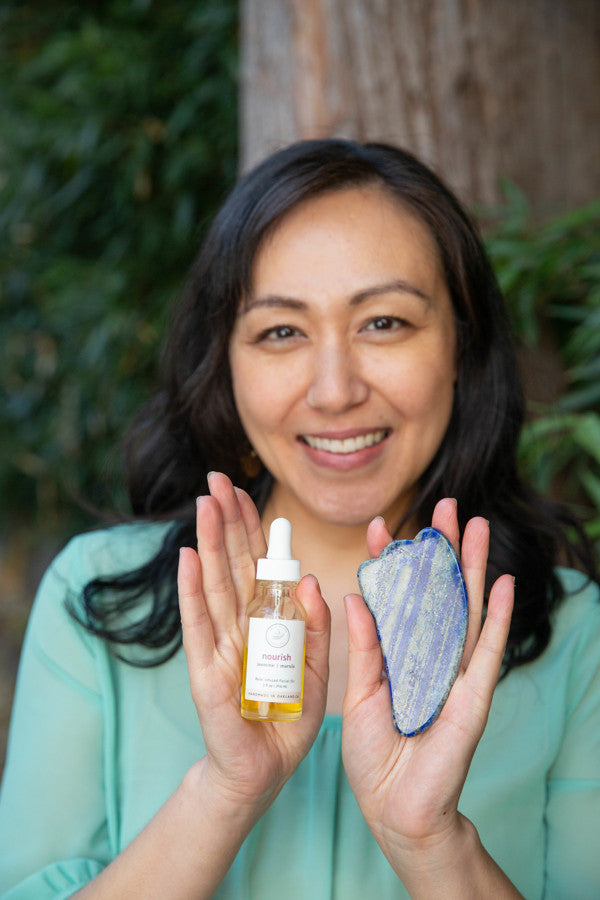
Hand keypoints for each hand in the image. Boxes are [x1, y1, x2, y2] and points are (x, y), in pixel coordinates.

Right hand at [178, 472, 329, 813]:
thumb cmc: (288, 717)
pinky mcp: (207, 670)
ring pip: (215, 583)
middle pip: (233, 563)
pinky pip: (200, 624)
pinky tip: (188, 556)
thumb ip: (316, 626)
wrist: (263, 770)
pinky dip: (193, 590)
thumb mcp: (317, 668)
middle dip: (226, 521)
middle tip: (217, 479)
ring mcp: (220, 644)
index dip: (253, 528)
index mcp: (266, 621)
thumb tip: (313, 581)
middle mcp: (239, 625)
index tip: (244, 490)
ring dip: (209, 541)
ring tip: (204, 503)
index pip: (258, 564)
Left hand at [341, 499, 513, 872]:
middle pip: (438, 592)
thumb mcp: (358, 694)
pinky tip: (502, 583)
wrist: (394, 807)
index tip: (380, 526)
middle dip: (442, 549)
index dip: (391, 562)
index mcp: (398, 653)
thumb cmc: (373, 754)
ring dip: (473, 568)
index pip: (396, 597)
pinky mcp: (473, 696)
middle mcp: (429, 655)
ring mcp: (455, 673)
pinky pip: (487, 651)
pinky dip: (497, 617)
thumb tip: (353, 596)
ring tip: (477, 525)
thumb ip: (363, 647)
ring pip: (466, 609)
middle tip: (446, 506)